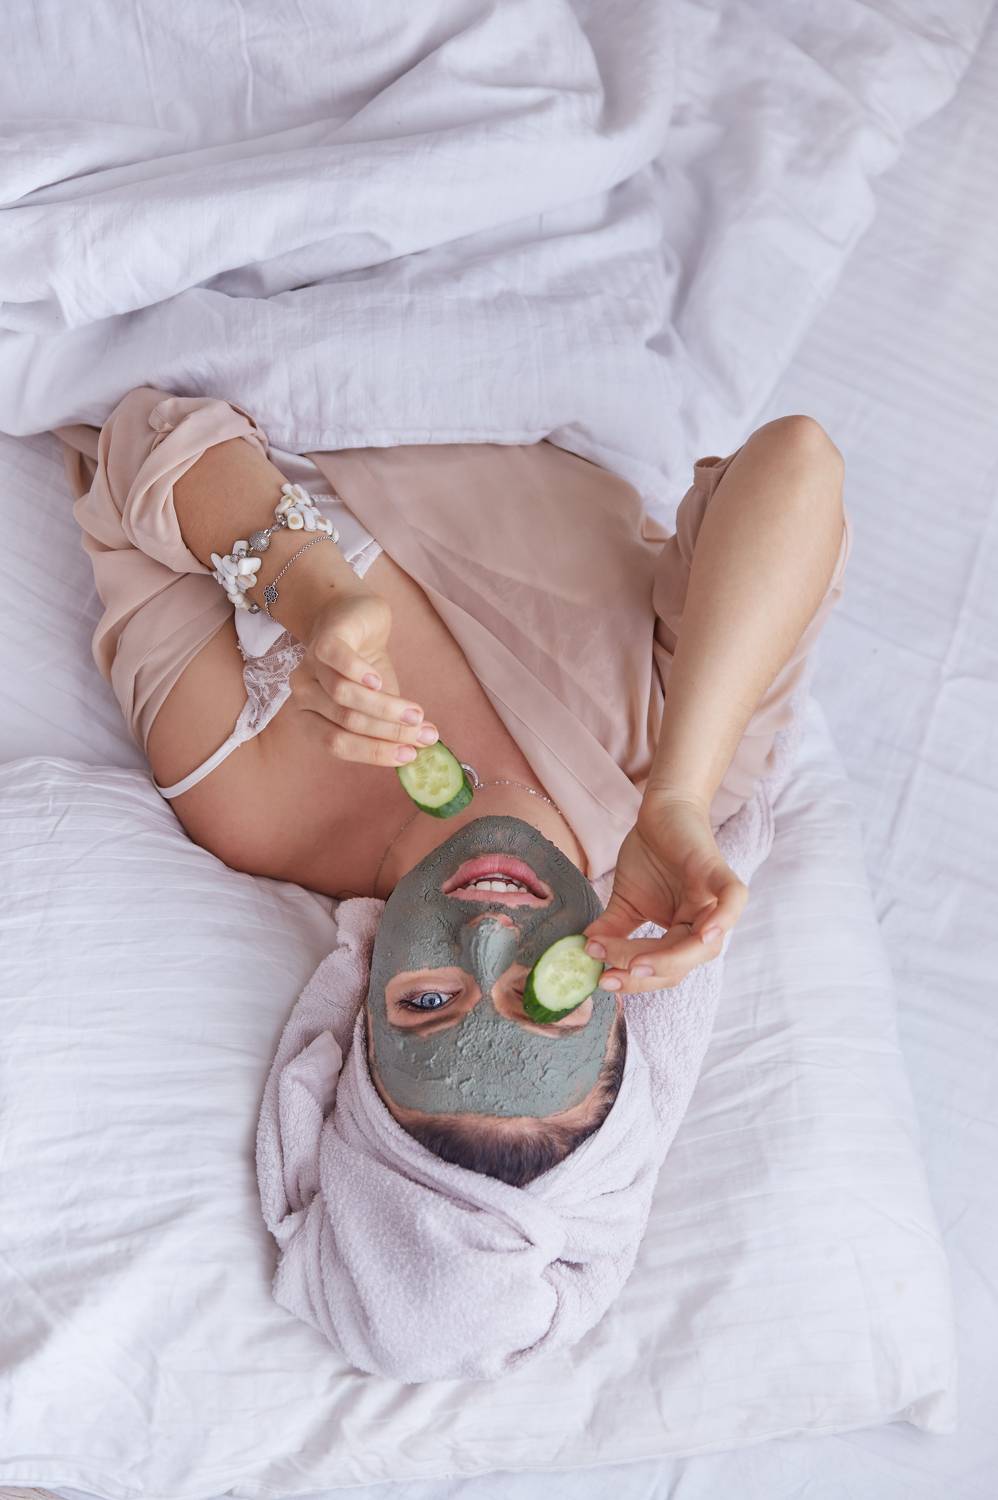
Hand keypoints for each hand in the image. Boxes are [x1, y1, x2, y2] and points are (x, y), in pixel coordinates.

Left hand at [288, 590, 439, 766]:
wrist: (356, 618)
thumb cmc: (366, 668)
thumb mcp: (379, 704)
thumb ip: (387, 730)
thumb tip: (414, 760)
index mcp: (310, 717)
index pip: (337, 744)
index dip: (374, 752)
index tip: (410, 755)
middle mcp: (304, 695)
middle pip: (344, 721)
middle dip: (388, 731)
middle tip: (425, 734)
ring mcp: (310, 666)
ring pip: (343, 695)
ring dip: (385, 707)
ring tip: (417, 713)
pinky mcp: (324, 639)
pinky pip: (335, 659)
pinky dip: (358, 673)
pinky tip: (380, 681)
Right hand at [582, 794, 748, 994]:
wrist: (660, 811)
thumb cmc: (649, 855)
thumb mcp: (625, 900)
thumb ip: (612, 930)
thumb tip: (587, 953)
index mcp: (684, 934)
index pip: (663, 969)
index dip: (635, 979)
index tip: (602, 979)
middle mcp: (703, 923)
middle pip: (682, 965)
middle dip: (645, 973)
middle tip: (611, 974)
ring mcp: (713, 900)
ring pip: (706, 946)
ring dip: (671, 959)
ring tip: (637, 964)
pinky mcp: (717, 873)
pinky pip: (732, 901)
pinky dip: (724, 919)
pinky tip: (705, 934)